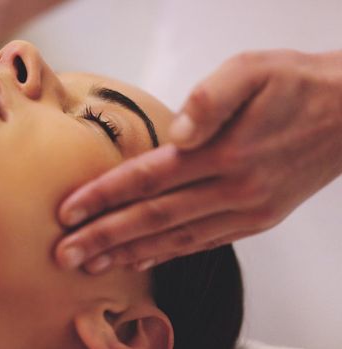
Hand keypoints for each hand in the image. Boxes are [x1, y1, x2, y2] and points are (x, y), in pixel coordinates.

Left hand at [55, 49, 341, 272]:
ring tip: (92, 265)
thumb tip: (178, 131)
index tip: (68, 211)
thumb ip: (210, 98)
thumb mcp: (252, 70)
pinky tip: (142, 259)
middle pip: (153, 217)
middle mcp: (233, 189)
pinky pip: (204, 243)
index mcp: (223, 152)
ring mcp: (246, 210)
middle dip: (104, 237)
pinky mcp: (256, 220)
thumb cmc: (296, 85)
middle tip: (65, 253)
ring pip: (176, 238)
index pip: (148, 179)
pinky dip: (169, 253)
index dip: (104, 197)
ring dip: (130, 253)